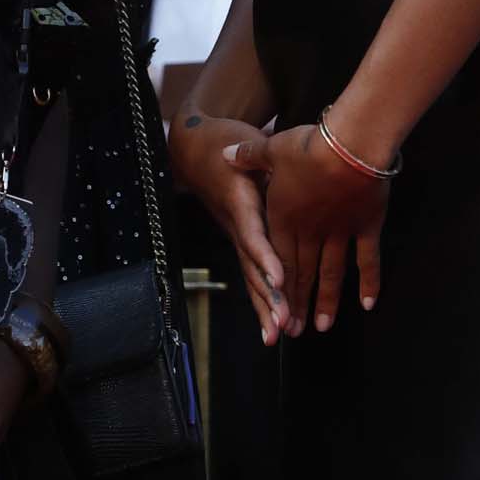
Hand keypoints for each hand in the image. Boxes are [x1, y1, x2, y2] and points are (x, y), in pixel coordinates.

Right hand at [168, 107, 292, 344]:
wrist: (194, 151)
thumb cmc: (226, 143)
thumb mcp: (248, 143)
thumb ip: (264, 156)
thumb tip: (284, 157)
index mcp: (240, 202)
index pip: (252, 234)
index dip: (266, 256)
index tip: (279, 278)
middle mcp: (236, 226)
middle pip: (252, 266)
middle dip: (267, 297)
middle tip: (281, 324)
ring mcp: (237, 236)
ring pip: (251, 277)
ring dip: (264, 307)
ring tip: (277, 336)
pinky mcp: (241, 241)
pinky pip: (253, 274)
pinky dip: (264, 299)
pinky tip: (276, 324)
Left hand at [259, 119, 388, 337]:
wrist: (349, 145)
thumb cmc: (309, 146)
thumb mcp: (272, 148)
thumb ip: (249, 155)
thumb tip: (225, 153)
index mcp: (284, 218)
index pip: (277, 260)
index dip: (275, 287)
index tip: (272, 309)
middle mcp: (310, 232)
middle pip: (302, 273)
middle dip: (296, 304)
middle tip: (294, 330)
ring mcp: (339, 232)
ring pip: (331, 274)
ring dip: (326, 302)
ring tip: (323, 327)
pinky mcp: (366, 226)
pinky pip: (367, 259)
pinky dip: (369, 282)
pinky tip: (367, 304)